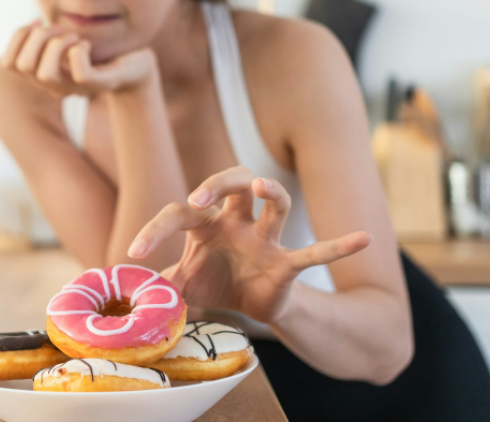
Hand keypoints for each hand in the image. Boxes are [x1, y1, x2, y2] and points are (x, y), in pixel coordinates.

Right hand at [0, 22, 157, 96]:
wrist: (135, 66)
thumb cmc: (99, 50)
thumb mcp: (67, 40)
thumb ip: (47, 37)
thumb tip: (32, 24)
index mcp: (43, 74)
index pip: (9, 63)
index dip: (18, 38)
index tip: (39, 23)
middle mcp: (55, 85)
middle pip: (23, 65)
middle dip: (38, 37)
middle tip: (60, 29)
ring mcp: (77, 88)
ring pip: (44, 74)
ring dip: (57, 45)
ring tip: (74, 37)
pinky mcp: (101, 84)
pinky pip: (79, 73)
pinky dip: (80, 52)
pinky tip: (88, 45)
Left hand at [127, 166, 371, 324]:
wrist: (251, 306)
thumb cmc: (214, 282)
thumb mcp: (182, 285)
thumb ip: (157, 282)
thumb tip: (125, 289)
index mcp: (206, 224)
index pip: (178, 214)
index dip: (154, 231)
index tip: (134, 254)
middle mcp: (236, 221)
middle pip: (230, 183)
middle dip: (214, 184)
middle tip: (197, 202)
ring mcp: (265, 238)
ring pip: (273, 201)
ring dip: (269, 192)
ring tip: (260, 185)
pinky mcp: (288, 260)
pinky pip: (317, 251)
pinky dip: (340, 245)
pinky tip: (363, 239)